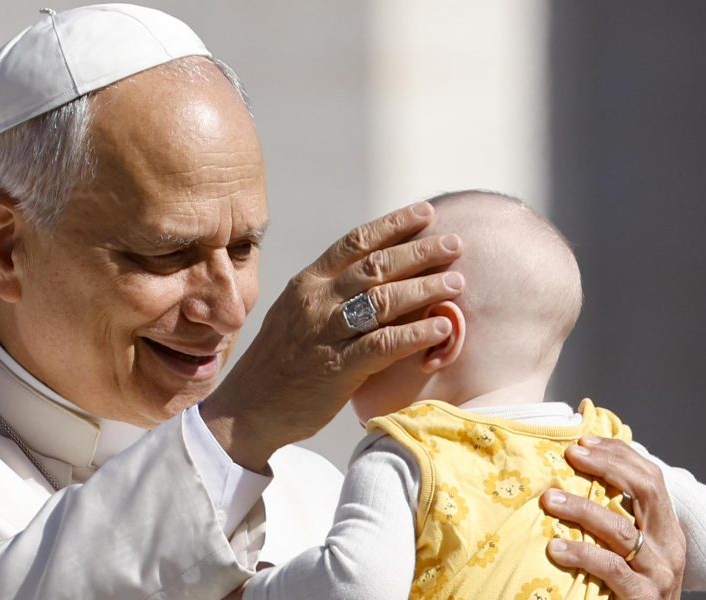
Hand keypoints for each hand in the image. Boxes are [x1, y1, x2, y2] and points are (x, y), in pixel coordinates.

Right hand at [202, 202, 463, 470]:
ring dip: (426, 287)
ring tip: (458, 281)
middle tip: (455, 243)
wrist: (247, 408)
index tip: (426, 213)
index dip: (394, 225)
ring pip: (384, 299)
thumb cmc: (279, 363)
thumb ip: (331, 294)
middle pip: (376, 265)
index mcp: (307, 282)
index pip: (355, 242)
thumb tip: (379, 277)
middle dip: (420, 250)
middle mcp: (316, 301)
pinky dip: (417, 334)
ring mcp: (325, 333)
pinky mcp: (336, 369)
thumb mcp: (298, 315)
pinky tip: (443, 327)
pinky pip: (384, 345)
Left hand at [541, 436, 686, 598]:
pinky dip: (582, 553)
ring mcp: (659, 573)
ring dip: (582, 509)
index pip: (651, 479)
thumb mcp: (630, 548)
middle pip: (646, 492)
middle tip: (571, 454)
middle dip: (607, 466)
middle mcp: (669, 547)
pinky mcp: (644, 597)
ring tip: (549, 499)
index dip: (620, 454)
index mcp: (667, 529)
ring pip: (623, 530)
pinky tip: (555, 547)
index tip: (584, 441)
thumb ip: (613, 519)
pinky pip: (613, 568)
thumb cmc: (629, 586)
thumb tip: (570, 480)